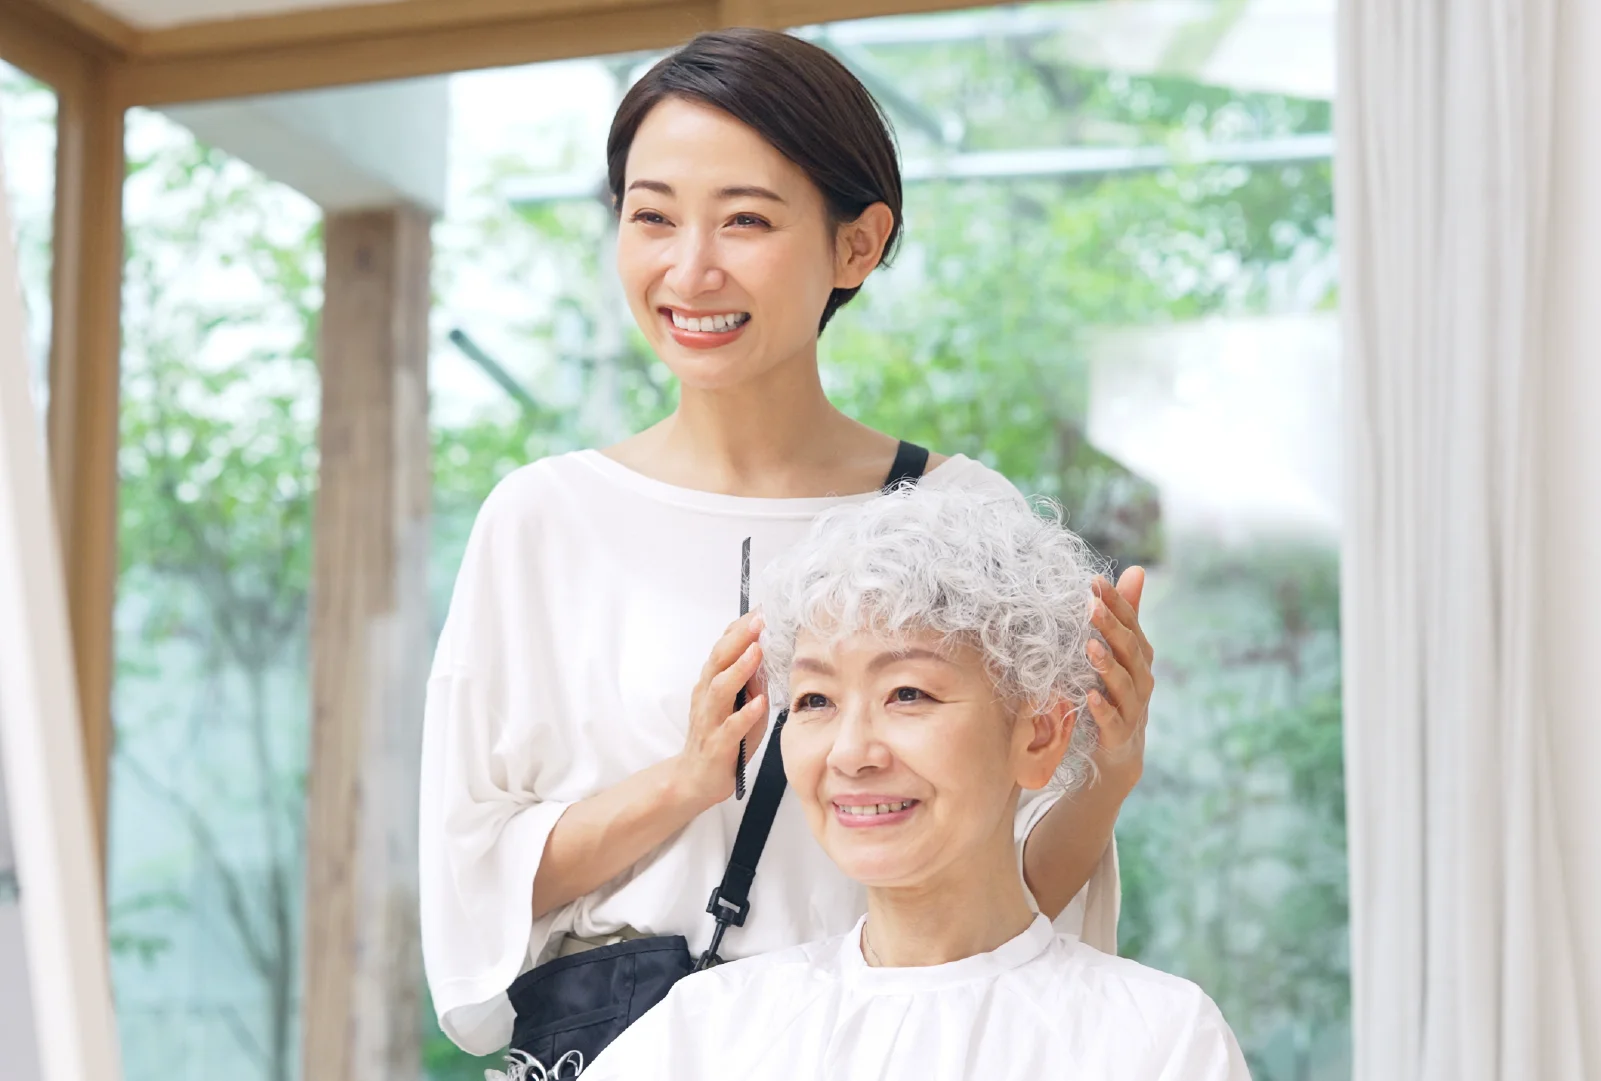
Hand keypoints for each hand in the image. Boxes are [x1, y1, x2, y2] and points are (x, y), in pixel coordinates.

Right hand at [676, 611, 769, 807]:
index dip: (739, 628)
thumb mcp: (737, 703)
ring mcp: (710, 720)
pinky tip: (758, 703)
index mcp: (711, 683)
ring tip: (756, 652)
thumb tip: (766, 652)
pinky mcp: (717, 745)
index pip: (722, 648)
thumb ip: (750, 680)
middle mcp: (707, 697)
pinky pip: (730, 728)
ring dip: (739, 669)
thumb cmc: (721, 738)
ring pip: (720, 689)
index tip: (759, 610)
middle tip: (758, 621)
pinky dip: (745, 714)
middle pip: (718, 661)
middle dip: (738, 639)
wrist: (694, 779)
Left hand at [1084, 568, 1154, 791]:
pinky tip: (1089, 696)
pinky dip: (1102, 708)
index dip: (1115, 602)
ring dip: (1106, 665)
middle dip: (1111, 627)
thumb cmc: (1117, 693)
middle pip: (1128, 650)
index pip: (1130, 624)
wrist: (1118, 753)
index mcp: (1140, 656)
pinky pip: (1112, 719)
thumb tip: (1136, 569)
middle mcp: (1141, 679)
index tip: (1094, 581)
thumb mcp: (1122, 654)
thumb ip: (1127, 615)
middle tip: (1091, 606)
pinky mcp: (1119, 733)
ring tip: (1089, 647)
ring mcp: (1132, 707)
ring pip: (1123, 683)